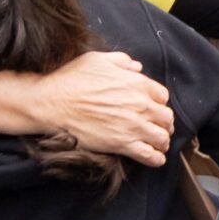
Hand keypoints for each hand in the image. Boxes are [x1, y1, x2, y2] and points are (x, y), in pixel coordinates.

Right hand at [25, 51, 172, 165]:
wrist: (52, 103)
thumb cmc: (71, 79)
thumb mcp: (98, 60)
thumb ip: (122, 61)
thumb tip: (137, 67)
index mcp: (138, 84)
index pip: (162, 96)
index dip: (158, 103)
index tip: (153, 108)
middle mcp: (141, 105)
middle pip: (166, 117)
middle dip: (164, 123)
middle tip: (159, 128)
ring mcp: (133, 126)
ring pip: (162, 137)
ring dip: (162, 141)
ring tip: (158, 144)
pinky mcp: (122, 144)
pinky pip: (149, 155)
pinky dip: (156, 158)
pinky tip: (156, 159)